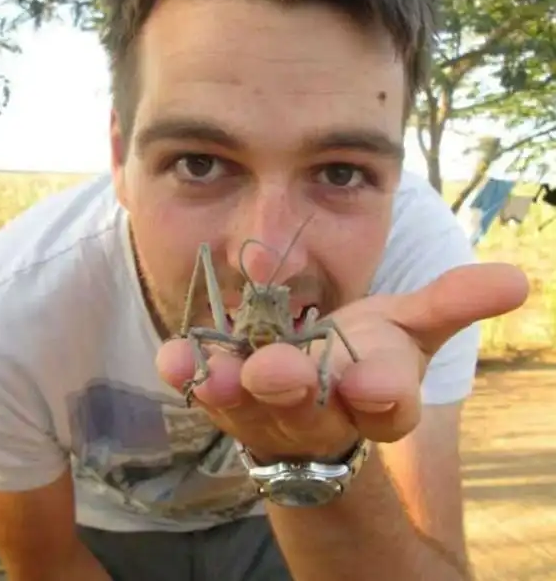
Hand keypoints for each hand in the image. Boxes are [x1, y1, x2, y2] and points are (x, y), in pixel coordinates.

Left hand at [156, 263, 527, 461]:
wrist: (316, 385)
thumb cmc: (366, 353)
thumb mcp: (409, 327)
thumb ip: (451, 303)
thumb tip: (517, 279)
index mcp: (377, 397)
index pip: (388, 406)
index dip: (383, 396)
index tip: (375, 383)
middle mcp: (324, 412)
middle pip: (312, 407)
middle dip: (297, 389)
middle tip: (277, 371)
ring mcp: (271, 410)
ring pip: (252, 406)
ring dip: (232, 390)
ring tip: (214, 374)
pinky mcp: (231, 397)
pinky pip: (208, 387)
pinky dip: (191, 374)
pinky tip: (174, 359)